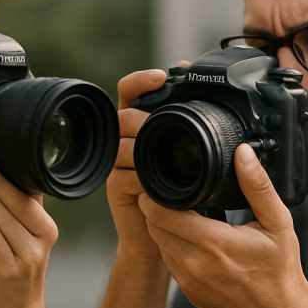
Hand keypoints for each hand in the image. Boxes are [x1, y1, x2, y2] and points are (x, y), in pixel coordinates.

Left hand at [0, 157, 58, 307]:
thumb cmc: (14, 267)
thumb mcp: (25, 237)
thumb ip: (20, 210)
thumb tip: (5, 171)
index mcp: (46, 228)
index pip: (31, 194)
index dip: (12, 173)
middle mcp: (42, 240)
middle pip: (19, 203)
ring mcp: (27, 256)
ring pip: (5, 217)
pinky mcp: (7, 269)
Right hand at [107, 67, 170, 262]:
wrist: (168, 232)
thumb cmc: (182, 188)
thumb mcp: (189, 151)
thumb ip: (187, 119)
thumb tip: (192, 76)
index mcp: (142, 124)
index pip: (131, 91)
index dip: (141, 81)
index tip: (161, 76)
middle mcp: (126, 139)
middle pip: (124, 116)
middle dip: (143, 118)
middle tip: (161, 124)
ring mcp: (118, 164)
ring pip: (122, 145)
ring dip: (142, 148)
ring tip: (162, 154)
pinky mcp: (115, 187)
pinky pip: (123, 176)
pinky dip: (141, 178)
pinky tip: (155, 181)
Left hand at [139, 144, 307, 307]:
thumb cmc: (281, 272)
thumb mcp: (278, 224)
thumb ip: (258, 186)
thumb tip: (243, 154)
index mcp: (214, 243)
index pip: (161, 212)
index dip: (155, 194)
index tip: (164, 182)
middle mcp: (195, 263)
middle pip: (153, 226)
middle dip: (157, 207)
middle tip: (171, 193)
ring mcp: (188, 281)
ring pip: (159, 244)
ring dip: (164, 228)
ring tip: (181, 214)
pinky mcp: (188, 293)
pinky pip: (169, 262)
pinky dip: (173, 247)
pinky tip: (191, 239)